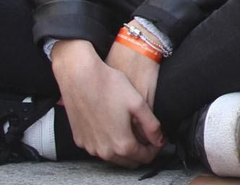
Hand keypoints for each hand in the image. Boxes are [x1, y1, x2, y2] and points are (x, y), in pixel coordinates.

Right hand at [51, 40, 162, 167]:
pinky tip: (114, 129)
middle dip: (141, 153)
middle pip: (128, 162)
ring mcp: (89, 146)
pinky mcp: (80, 139)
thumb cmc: (110, 86)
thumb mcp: (138, 104)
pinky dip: (109, 144)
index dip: (155, 150)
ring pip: (113, 157)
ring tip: (133, 133)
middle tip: (149, 139)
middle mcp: (103, 151)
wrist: (79, 77)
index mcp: (121, 143)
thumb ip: (152, 126)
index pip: (144, 158)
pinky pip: (98, 148)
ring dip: (125, 150)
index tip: (159, 140)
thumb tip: (160, 141)